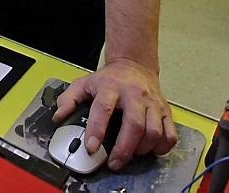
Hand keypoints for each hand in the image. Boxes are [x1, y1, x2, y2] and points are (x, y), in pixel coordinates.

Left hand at [52, 59, 177, 169]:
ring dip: (142, 149)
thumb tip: (58, 117)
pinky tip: (150, 150)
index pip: (103, 109)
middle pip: (134, 125)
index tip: (92, 147)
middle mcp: (134, 95)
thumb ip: (68, 99)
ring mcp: (152, 103)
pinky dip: (162, 147)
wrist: (134, 65)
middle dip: (123, 149)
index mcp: (110, 87)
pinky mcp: (165, 110)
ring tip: (130, 155)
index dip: (97, 130)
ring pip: (154, 132)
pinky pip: (170, 134)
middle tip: (113, 163)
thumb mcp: (84, 83)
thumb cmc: (109, 78)